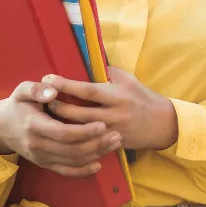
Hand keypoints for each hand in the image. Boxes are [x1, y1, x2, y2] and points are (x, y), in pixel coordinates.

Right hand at [0, 80, 121, 176]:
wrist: (1, 127)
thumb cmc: (17, 105)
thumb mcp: (22, 91)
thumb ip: (36, 89)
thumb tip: (53, 90)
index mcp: (33, 125)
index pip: (63, 133)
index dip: (84, 131)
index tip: (102, 124)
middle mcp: (37, 145)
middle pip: (71, 150)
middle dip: (96, 144)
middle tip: (116, 135)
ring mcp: (41, 157)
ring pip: (72, 161)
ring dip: (95, 155)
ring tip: (114, 144)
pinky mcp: (44, 164)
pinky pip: (65, 171)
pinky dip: (83, 171)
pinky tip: (98, 164)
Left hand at [45, 67, 178, 151]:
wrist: (162, 124)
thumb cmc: (143, 98)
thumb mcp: (128, 80)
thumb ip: (108, 72)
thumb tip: (87, 62)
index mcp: (117, 96)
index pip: (87, 90)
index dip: (66, 85)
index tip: (48, 78)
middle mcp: (114, 115)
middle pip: (79, 113)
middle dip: (58, 106)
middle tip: (42, 99)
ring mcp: (112, 132)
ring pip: (80, 130)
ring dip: (62, 123)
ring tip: (47, 115)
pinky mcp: (112, 144)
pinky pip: (89, 143)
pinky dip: (74, 138)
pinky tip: (61, 133)